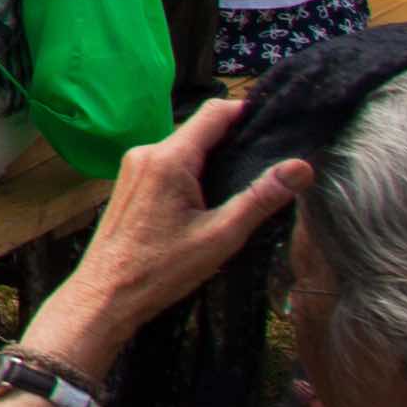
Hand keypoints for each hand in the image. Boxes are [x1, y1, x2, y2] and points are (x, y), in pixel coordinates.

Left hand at [31, 93, 303, 367]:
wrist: (106, 294)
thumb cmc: (161, 269)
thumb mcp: (221, 235)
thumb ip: (260, 198)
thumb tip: (301, 166)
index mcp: (168, 158)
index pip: (214, 113)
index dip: (248, 112)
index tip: (280, 122)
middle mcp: (146, 152)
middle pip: (200, 131)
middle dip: (236, 139)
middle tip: (274, 158)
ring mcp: (133, 167)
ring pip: (185, 149)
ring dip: (216, 158)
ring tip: (251, 179)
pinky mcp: (130, 183)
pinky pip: (169, 164)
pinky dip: (194, 171)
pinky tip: (215, 196)